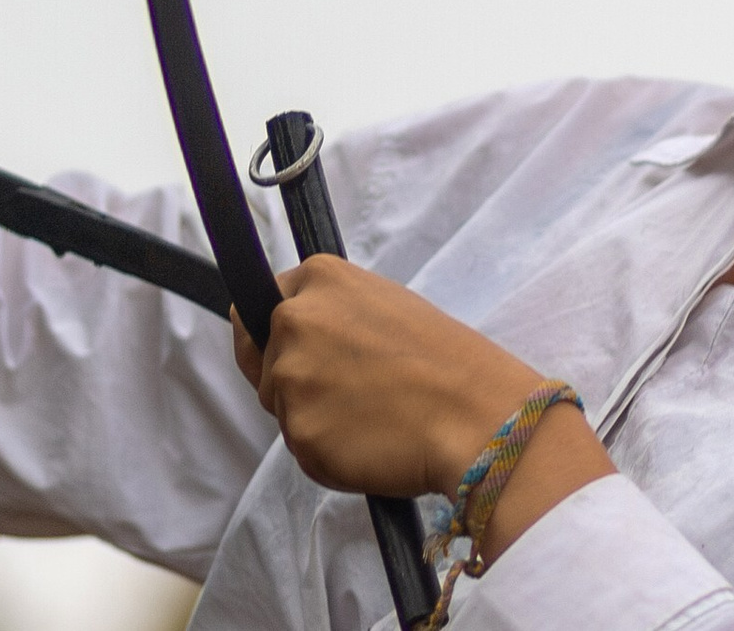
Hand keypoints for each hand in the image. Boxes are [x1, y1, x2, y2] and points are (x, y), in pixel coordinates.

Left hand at [232, 257, 615, 559]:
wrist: (476, 416)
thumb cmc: (445, 362)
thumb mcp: (384, 306)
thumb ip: (331, 313)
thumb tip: (293, 338)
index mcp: (319, 278)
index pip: (257, 306)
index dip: (271, 336)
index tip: (291, 356)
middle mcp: (294, 320)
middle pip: (264, 361)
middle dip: (295, 380)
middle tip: (351, 394)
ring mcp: (292, 377)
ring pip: (282, 407)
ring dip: (313, 418)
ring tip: (371, 418)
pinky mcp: (299, 432)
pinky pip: (302, 447)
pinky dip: (327, 453)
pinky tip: (369, 443)